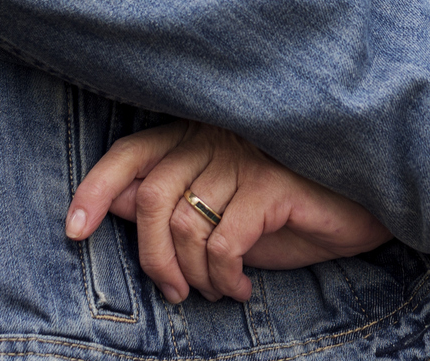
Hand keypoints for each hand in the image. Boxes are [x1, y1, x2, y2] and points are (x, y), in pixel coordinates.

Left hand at [64, 120, 392, 303]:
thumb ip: (169, 206)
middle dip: (151, 258)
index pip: (129, 153)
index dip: (94, 189)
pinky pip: (222, 241)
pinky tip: (241, 286)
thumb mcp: (219, 214)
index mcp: (194, 137)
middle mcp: (214, 138)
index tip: (72, 232)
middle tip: (174, 291)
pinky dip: (223, 276)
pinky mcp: (271, 184)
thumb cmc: (284, 212)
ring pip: (183, 225)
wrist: (357, 212)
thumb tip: (113, 206)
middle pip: (150, 198)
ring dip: (193, 275)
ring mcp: (244, 157)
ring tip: (215, 289)